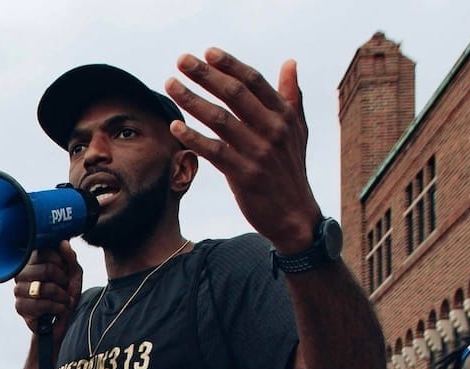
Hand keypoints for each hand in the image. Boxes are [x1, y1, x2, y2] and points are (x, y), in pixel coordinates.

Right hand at [14, 242, 82, 337]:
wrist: (61, 322)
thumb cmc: (64, 296)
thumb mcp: (73, 274)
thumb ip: (70, 258)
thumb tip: (64, 243)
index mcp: (32, 262)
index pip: (44, 252)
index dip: (60, 262)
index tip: (64, 271)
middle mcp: (22, 274)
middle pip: (46, 269)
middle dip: (62, 281)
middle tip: (65, 288)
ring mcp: (19, 290)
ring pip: (44, 288)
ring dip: (60, 296)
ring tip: (63, 300)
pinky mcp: (20, 307)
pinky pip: (40, 304)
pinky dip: (56, 308)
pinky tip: (59, 310)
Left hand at [164, 49, 320, 253]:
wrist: (295, 215)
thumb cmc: (290, 170)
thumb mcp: (298, 131)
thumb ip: (291, 96)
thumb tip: (290, 63)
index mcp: (284, 115)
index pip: (254, 81)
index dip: (230, 65)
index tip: (208, 52)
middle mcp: (273, 130)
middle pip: (234, 94)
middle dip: (206, 75)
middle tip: (182, 60)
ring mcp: (258, 152)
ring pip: (220, 119)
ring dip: (192, 100)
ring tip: (171, 85)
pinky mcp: (244, 175)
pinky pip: (214, 151)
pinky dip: (193, 137)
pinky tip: (175, 126)